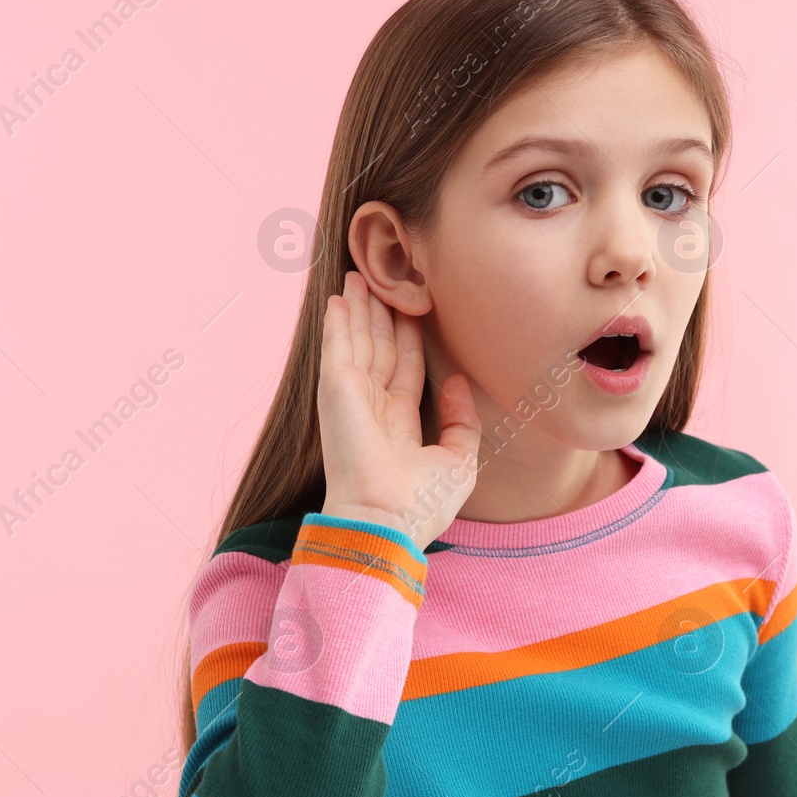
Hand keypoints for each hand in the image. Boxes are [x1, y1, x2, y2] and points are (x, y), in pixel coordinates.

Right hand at [317, 269, 481, 551]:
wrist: (384, 522)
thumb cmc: (421, 504)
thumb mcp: (458, 461)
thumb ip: (461, 420)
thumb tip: (456, 380)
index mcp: (397, 425)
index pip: (404, 369)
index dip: (409, 337)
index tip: (415, 307)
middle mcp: (371, 408)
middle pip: (379, 348)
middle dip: (381, 314)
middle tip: (384, 278)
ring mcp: (351, 398)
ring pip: (358, 341)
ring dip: (359, 308)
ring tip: (360, 275)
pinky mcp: (335, 389)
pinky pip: (337, 345)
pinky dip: (337, 320)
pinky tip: (340, 296)